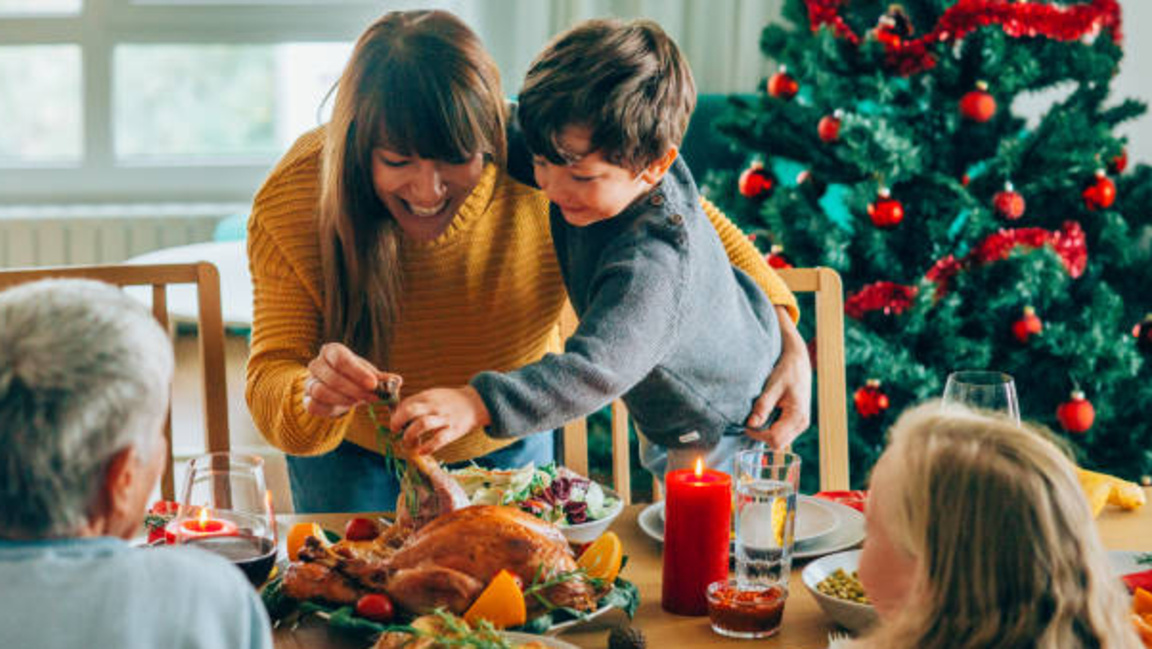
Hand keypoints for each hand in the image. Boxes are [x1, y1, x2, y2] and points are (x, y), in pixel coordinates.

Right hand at [304, 342, 392, 417]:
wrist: (338, 389)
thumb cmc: (355, 377)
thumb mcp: (370, 375)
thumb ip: (383, 379)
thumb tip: (397, 381)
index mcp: (331, 351)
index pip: (341, 358)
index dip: (357, 372)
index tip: (373, 384)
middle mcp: (317, 364)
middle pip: (332, 376)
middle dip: (355, 389)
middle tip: (372, 397)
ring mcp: (309, 382)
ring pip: (321, 391)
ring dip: (343, 399)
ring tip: (359, 401)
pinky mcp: (307, 400)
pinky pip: (314, 405)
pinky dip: (331, 408)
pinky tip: (345, 407)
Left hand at [390, 386, 491, 454]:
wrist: (476, 403)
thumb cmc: (450, 401)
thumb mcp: (434, 395)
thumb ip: (418, 402)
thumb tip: (398, 414)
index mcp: (428, 396)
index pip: (406, 404)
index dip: (396, 414)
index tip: (395, 423)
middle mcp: (434, 406)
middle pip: (410, 411)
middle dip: (397, 422)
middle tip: (395, 430)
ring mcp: (444, 418)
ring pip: (422, 424)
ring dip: (410, 435)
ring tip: (407, 442)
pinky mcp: (453, 431)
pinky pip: (438, 440)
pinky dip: (427, 447)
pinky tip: (421, 451)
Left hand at [745, 306, 811, 448]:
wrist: (798, 361)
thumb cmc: (786, 371)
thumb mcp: (772, 386)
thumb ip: (763, 406)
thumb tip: (751, 424)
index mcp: (797, 416)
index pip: (774, 439)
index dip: (757, 435)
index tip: (746, 424)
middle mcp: (802, 424)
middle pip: (777, 443)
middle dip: (762, 435)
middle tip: (752, 419)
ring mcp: (800, 424)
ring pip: (779, 440)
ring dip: (766, 431)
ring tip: (760, 413)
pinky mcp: (796, 421)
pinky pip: (781, 432)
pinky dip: (771, 427)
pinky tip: (767, 413)